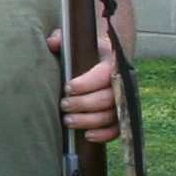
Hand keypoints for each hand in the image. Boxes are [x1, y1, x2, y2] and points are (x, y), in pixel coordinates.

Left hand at [48, 27, 122, 141]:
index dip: (86, 83)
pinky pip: (117, 129)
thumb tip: (53, 42)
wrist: (106, 60)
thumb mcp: (75, 42)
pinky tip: (86, 135)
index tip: (67, 87)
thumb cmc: (87, 52)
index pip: (104, 74)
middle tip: (63, 104)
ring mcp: (123, 100)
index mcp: (112, 62)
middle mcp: (122, 82)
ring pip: (111, 115)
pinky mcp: (121, 115)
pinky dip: (104, 135)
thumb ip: (62, 39)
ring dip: (88, 120)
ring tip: (67, 120)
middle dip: (83, 104)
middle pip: (107, 98)